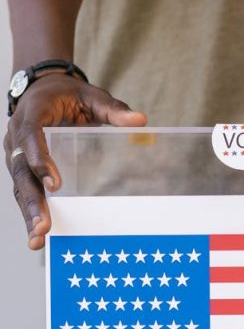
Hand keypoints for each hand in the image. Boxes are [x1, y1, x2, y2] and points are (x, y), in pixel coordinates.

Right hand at [3, 73, 147, 249]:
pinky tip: (39, 233)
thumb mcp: (92, 96)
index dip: (40, 160)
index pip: (31, 138)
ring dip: (29, 213)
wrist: (43, 90)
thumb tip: (141, 121)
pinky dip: (31, 211)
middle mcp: (17, 138)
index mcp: (32, 115)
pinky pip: (25, 190)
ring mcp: (16, 155)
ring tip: (38, 238)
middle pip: (20, 172)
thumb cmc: (69, 94)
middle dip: (32, 201)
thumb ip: (113, 109)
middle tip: (43, 226)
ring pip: (20, 187)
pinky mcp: (22, 168)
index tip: (55, 185)